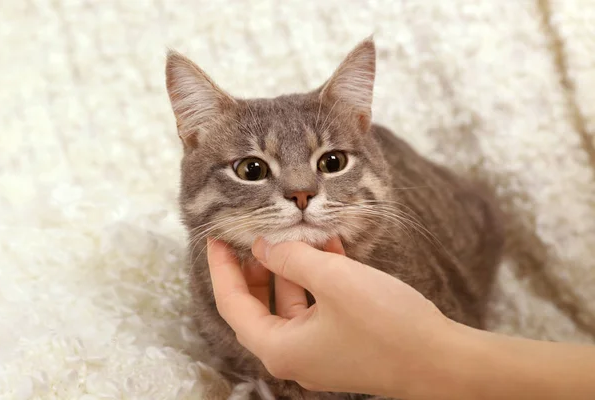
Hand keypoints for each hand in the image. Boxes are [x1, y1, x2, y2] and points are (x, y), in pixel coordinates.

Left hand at [207, 238, 454, 397]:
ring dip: (292, 269)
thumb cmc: (386, 325)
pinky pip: (316, 308)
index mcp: (279, 348)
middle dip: (257, 267)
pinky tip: (330, 250)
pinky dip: (317, 281)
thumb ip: (291, 257)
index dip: (222, 268)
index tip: (217, 239)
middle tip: (256, 235)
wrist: (441, 362)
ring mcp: (318, 352)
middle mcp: (293, 355)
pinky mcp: (341, 344)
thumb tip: (264, 245)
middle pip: (258, 306)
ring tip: (299, 235)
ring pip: (290, 304)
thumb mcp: (332, 279)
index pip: (232, 304)